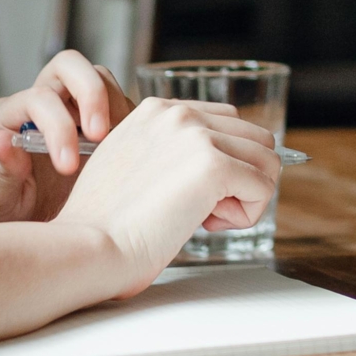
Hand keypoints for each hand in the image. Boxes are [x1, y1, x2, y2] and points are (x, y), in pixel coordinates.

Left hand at [0, 51, 135, 226]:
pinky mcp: (93, 128)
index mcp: (6, 116)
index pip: (39, 99)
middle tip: (100, 134)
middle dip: (91, 93)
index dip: (58, 127)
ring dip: (113, 107)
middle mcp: (38, 104)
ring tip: (114, 148)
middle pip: (69, 66)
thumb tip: (0, 141)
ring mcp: (68, 112)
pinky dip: (128, 124)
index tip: (67, 167)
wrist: (9, 227)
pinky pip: (118, 108)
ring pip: (98, 80)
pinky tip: (124, 154)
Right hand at [50, 97, 281, 291]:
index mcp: (158, 110)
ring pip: (267, 160)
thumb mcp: (132, 165)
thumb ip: (170, 153)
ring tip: (207, 218)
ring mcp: (197, 136)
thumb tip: (217, 168)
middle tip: (205, 211)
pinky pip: (264, 187)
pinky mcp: (213, 166)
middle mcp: (179, 113)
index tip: (195, 194)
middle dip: (241, 178)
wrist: (88, 245)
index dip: (225, 163)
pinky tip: (207, 225)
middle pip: (255, 138)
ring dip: (247, 195)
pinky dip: (247, 214)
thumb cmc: (104, 224)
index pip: (227, 122)